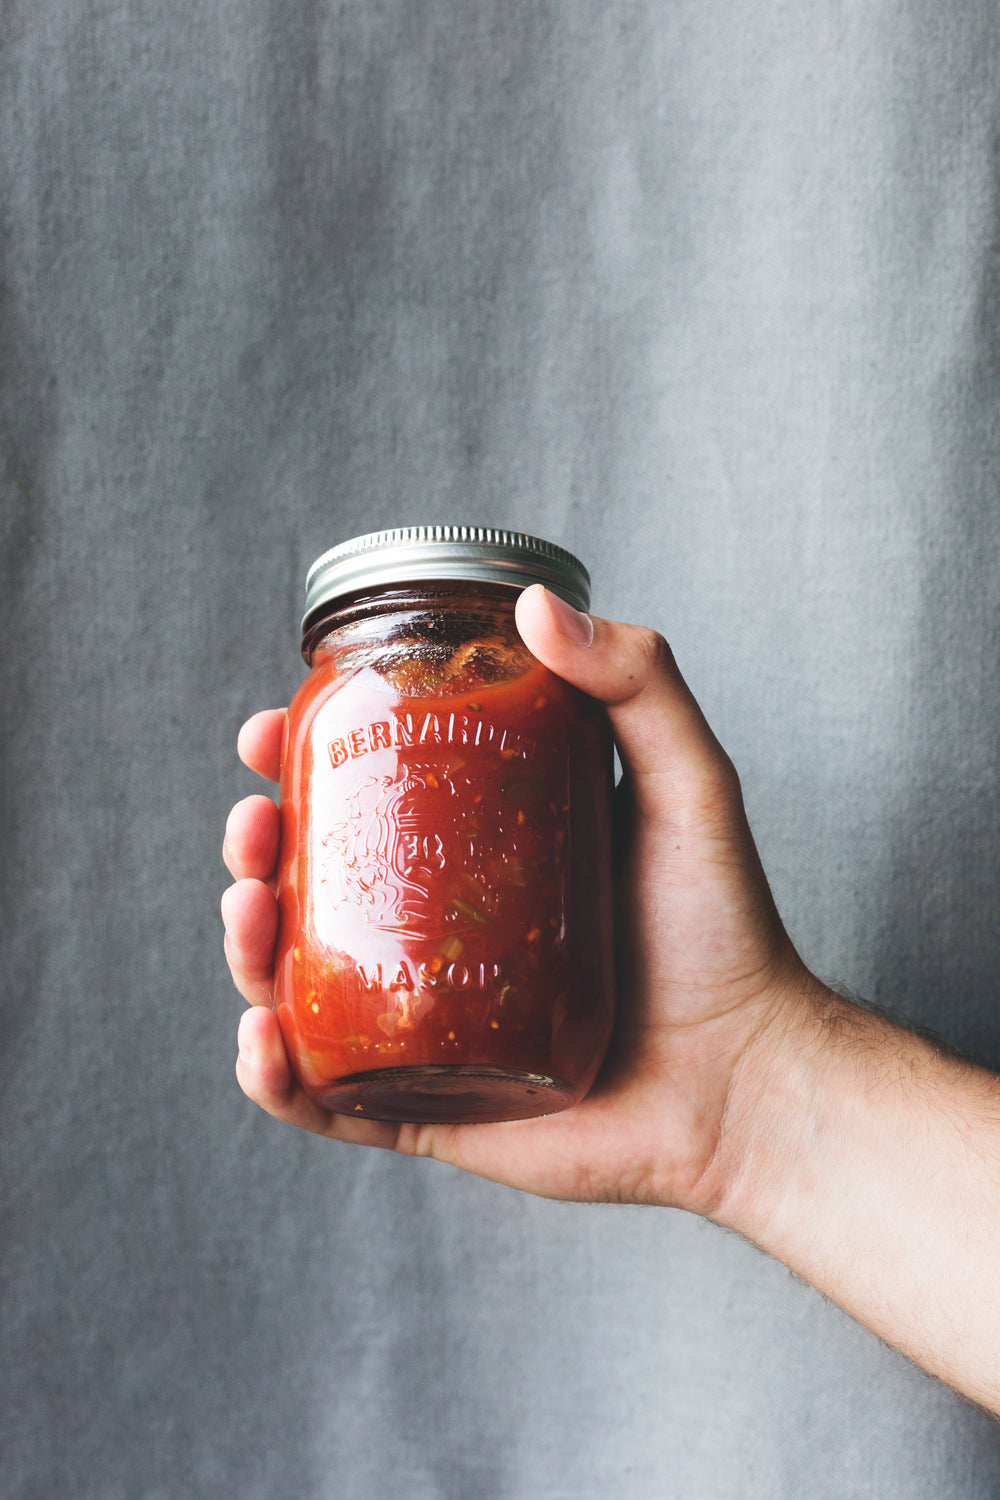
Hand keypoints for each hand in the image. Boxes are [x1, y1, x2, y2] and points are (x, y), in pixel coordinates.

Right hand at [222, 584, 815, 1213]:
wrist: (749, 1082)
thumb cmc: (724, 935)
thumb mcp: (686, 785)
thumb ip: (637, 682)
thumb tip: (535, 603)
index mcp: (481, 855)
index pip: (369, 798)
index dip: (304, 761)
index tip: (274, 729)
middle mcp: (442, 933)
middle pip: (314, 884)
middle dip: (257, 848)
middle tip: (255, 822)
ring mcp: (429, 1023)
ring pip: (302, 984)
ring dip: (247, 945)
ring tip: (250, 908)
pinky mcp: (431, 1109)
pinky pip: (329, 1099)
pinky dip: (274, 1075)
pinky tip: (263, 1037)